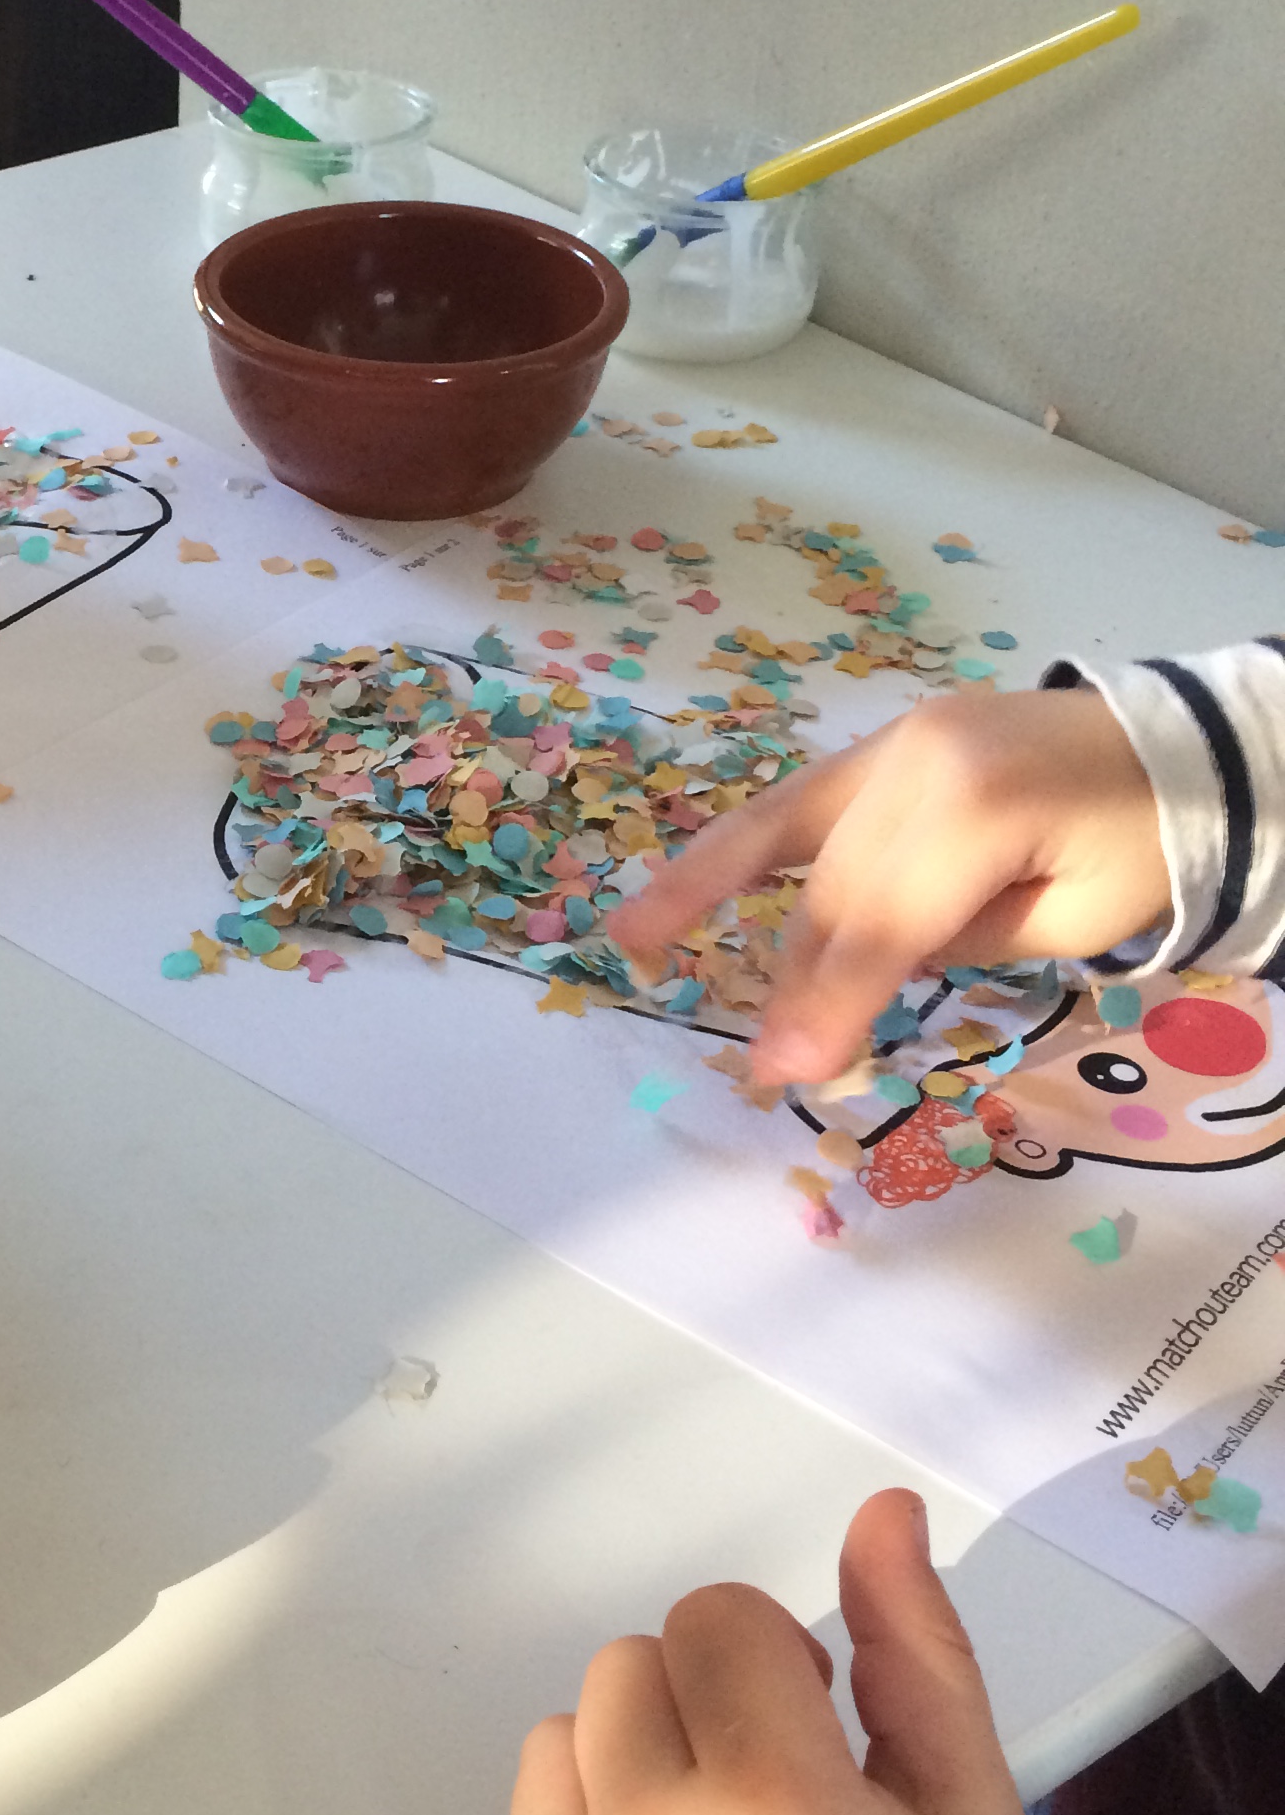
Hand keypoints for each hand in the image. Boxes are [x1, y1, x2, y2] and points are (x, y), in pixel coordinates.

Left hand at [488, 1490, 1032, 1814]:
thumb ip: (918, 1650)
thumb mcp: (967, 1813)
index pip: (712, 1621)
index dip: (770, 1671)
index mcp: (772, 1804)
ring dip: (625, 1781)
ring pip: (560, 1745)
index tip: (813, 1744)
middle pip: (628, 1669)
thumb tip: (879, 1512)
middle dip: (696, 1717)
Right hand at [608, 688, 1165, 1084]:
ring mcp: (898, 740)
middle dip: (791, 982)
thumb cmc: (1146, 843)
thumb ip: (960, 943)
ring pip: (792, 834)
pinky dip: (738, 847)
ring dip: (708, 889)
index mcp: (980, 804)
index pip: (887, 925)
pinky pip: (799, 803)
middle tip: (759, 1067)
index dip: (832, 1004)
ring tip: (631, 938)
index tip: (785, 1074)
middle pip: (833, 890)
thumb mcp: (1078, 919)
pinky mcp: (888, 743)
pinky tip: (678, 883)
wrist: (1184, 745)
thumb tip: (851, 987)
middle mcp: (921, 758)